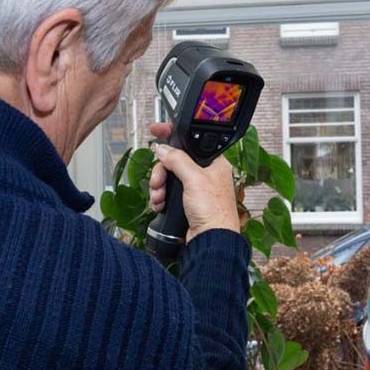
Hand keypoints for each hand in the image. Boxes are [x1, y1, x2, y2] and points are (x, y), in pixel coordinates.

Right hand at [148, 123, 239, 240]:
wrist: (211, 240)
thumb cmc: (213, 211)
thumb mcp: (194, 178)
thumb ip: (177, 159)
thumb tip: (162, 149)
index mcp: (213, 163)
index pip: (190, 142)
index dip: (172, 135)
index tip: (156, 130)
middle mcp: (205, 174)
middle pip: (174, 161)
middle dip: (161, 171)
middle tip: (157, 181)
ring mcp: (195, 189)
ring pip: (168, 178)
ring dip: (159, 186)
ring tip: (159, 196)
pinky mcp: (186, 203)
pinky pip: (168, 193)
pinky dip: (160, 198)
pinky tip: (159, 205)